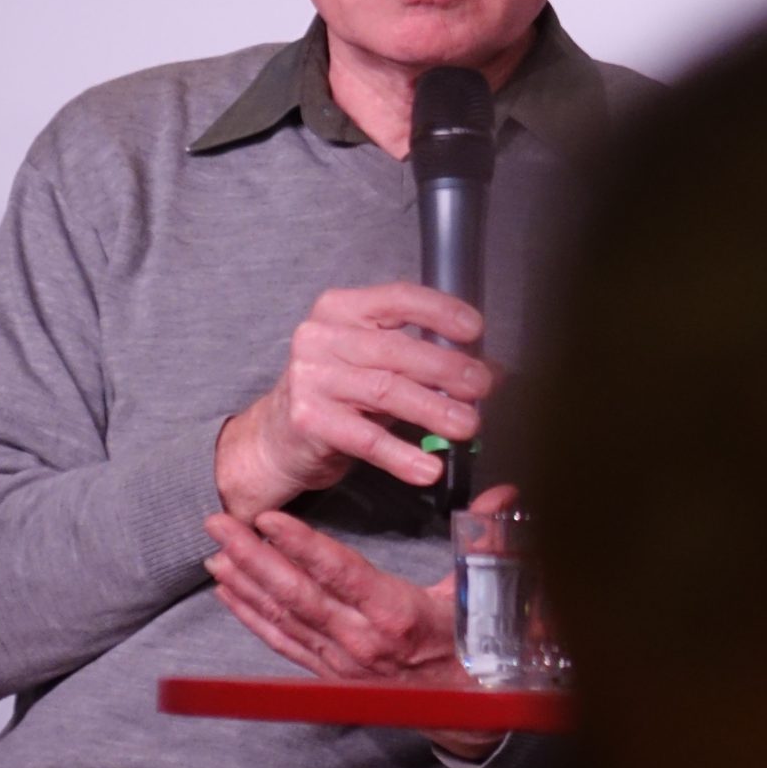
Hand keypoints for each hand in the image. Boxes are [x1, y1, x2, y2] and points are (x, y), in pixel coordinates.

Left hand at [204, 484, 519, 750]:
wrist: (469, 709)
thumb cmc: (474, 646)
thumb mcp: (485, 591)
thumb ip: (490, 539)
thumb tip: (504, 494)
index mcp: (395, 615)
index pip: (338, 573)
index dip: (300, 544)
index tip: (269, 517)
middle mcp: (360, 640)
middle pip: (295, 593)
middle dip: (251, 555)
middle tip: (218, 521)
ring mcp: (340, 661)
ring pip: (282, 617)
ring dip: (243, 583)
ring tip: (214, 550)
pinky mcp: (330, 674)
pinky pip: (282, 643)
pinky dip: (251, 616)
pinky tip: (228, 593)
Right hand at [214, 281, 492, 516]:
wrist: (274, 439)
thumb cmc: (336, 395)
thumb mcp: (373, 365)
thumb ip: (422, 360)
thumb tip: (492, 369)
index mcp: (341, 309)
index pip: (398, 299)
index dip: (440, 311)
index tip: (476, 330)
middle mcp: (321, 337)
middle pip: (397, 350)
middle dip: (448, 369)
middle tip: (484, 386)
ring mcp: (311, 377)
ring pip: (386, 391)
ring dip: (434, 410)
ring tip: (469, 426)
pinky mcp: (308, 419)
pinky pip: (366, 438)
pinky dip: (402, 455)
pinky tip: (429, 468)